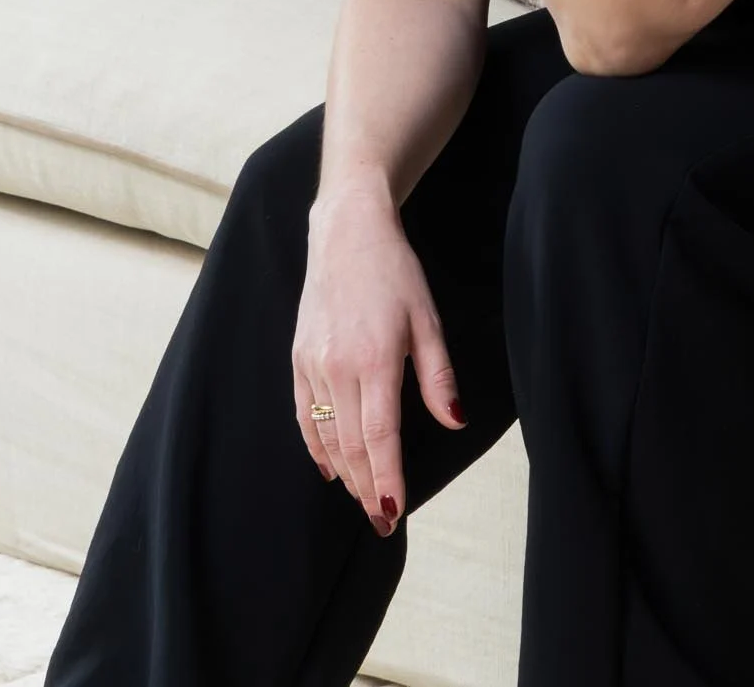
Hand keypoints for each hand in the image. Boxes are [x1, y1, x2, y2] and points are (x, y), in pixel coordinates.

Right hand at [292, 186, 465, 531]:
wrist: (345, 232)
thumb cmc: (395, 271)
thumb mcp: (428, 319)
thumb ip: (439, 377)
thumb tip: (455, 422)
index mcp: (375, 360)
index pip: (379, 437)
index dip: (386, 478)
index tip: (393, 512)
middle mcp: (337, 368)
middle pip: (351, 446)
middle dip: (367, 488)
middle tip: (383, 521)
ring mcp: (312, 364)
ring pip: (326, 435)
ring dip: (345, 473)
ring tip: (363, 500)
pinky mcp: (298, 358)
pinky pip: (303, 414)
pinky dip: (315, 446)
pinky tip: (329, 467)